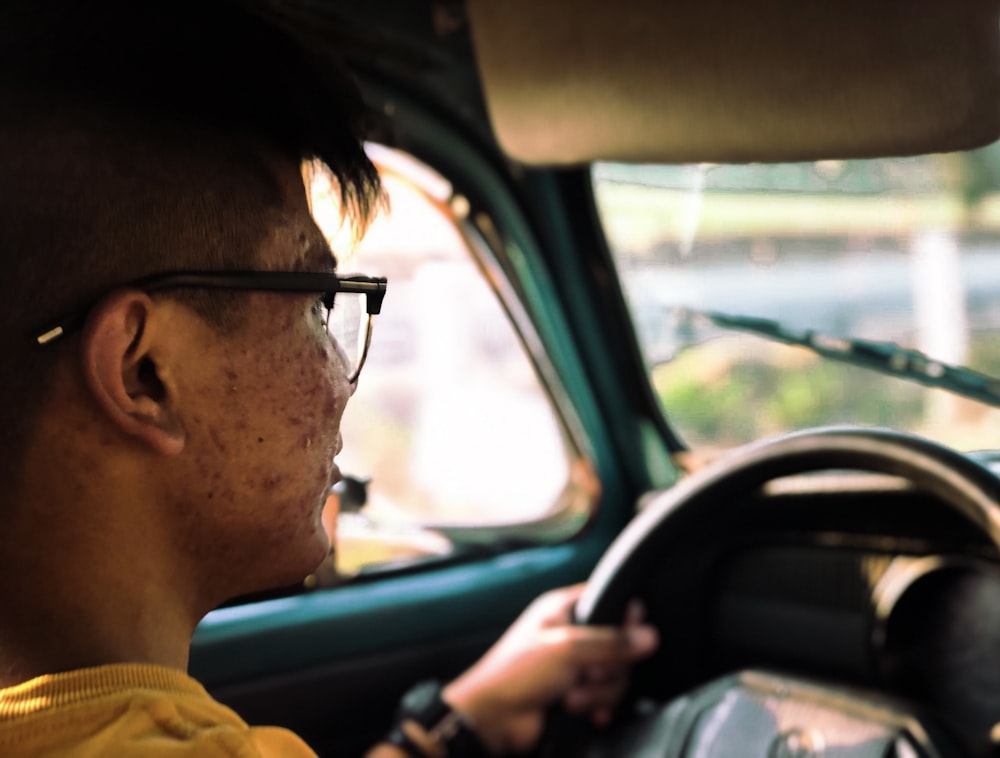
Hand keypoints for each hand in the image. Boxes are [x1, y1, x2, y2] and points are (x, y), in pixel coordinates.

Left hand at [442, 583, 658, 754]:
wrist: (493, 719)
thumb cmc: (514, 674)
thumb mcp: (566, 650)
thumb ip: (610, 642)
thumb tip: (647, 636)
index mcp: (563, 608)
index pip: (609, 599)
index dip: (624, 617)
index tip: (627, 637)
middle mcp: (571, 634)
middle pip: (619, 643)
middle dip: (608, 667)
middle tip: (589, 675)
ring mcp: (574, 665)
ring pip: (614, 674)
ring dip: (599, 692)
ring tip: (574, 698)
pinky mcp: (576, 692)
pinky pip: (605, 696)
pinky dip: (599, 706)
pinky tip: (587, 712)